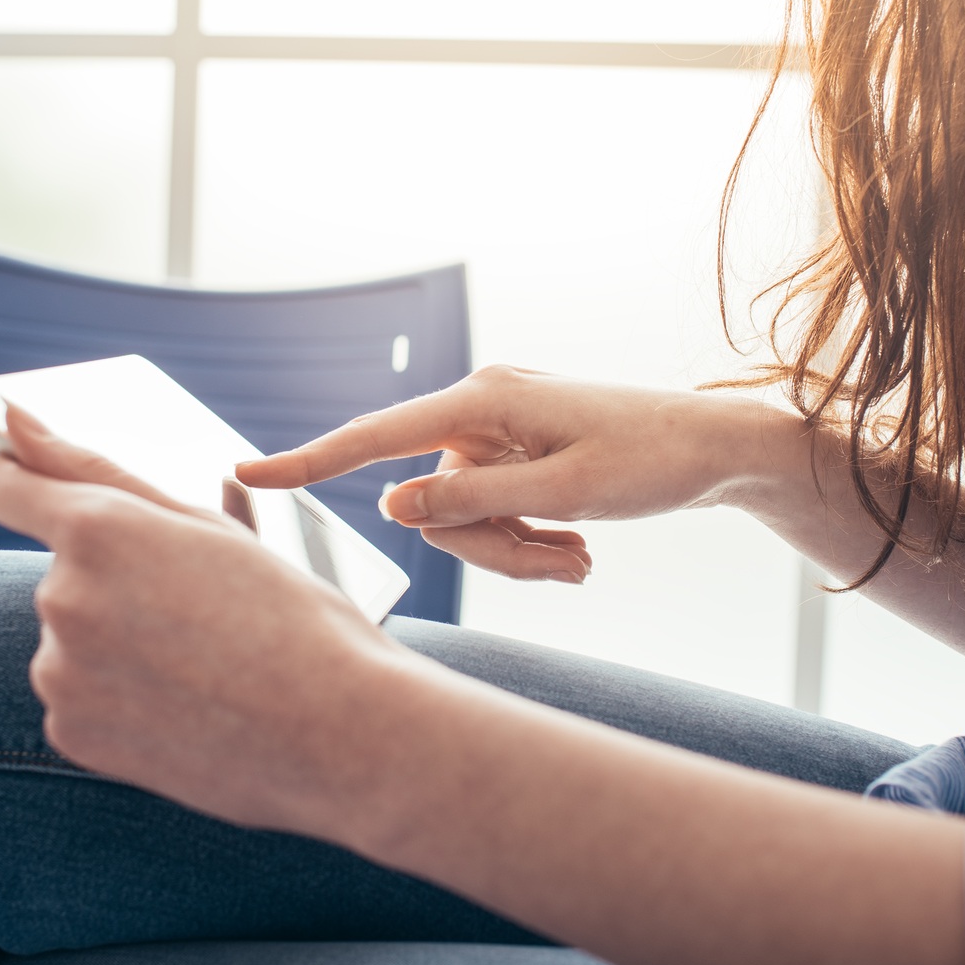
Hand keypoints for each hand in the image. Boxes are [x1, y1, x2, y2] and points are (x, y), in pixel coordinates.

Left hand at [0, 406, 407, 834]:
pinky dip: (119, 698)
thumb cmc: (288, 616)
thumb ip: (93, 468)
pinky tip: (184, 706)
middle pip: (63, 571)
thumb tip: (12, 419)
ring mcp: (60, 672)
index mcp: (97, 528)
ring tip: (203, 665)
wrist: (339, 735)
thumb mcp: (205, 526)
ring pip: (73, 636)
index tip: (31, 486)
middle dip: (115, 581)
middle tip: (199, 609)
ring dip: (117, 642)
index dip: (15, 480)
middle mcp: (61, 596)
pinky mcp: (70, 731)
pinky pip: (79, 696)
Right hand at [237, 365, 778, 581]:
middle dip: (487, 548)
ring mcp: (497, 435)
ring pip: (464, 520)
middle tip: (560, 564)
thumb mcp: (564, 493)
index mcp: (483, 400)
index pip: (376, 438)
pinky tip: (578, 552)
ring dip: (517, 553)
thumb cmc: (652, 461)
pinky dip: (530, 543)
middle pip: (431, 504)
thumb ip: (471, 502)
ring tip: (578, 560)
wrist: (718, 451)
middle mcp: (480, 409)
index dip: (309, 461)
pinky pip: (493, 515)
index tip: (246, 472)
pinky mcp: (516, 457)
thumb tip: (389, 506)